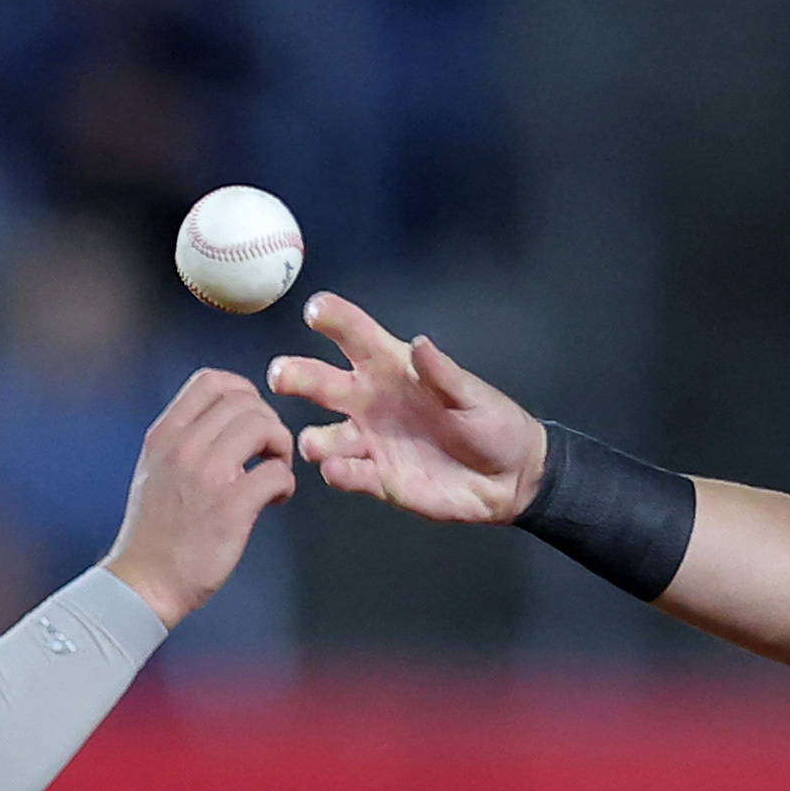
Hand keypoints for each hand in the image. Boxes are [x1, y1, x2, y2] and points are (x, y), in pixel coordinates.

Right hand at [102, 369, 297, 626]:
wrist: (143, 583)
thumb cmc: (155, 534)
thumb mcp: (154, 471)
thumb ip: (183, 442)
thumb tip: (224, 425)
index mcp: (164, 435)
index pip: (211, 381)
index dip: (243, 393)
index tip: (249, 422)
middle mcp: (183, 447)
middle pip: (245, 401)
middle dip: (267, 423)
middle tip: (267, 455)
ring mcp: (207, 475)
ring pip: (263, 426)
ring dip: (280, 448)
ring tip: (273, 474)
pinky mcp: (231, 507)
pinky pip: (276, 473)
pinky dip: (285, 484)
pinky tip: (274, 501)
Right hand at [264, 293, 544, 523]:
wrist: (509, 478)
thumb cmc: (493, 425)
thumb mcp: (475, 396)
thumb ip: (444, 375)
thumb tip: (420, 346)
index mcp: (394, 369)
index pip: (356, 336)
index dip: (335, 320)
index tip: (316, 311)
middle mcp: (372, 402)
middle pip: (323, 383)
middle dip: (298, 375)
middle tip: (280, 375)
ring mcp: (371, 442)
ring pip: (326, 436)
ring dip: (315, 439)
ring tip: (315, 444)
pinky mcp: (379, 479)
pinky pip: (349, 474)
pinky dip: (340, 473)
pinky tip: (338, 471)